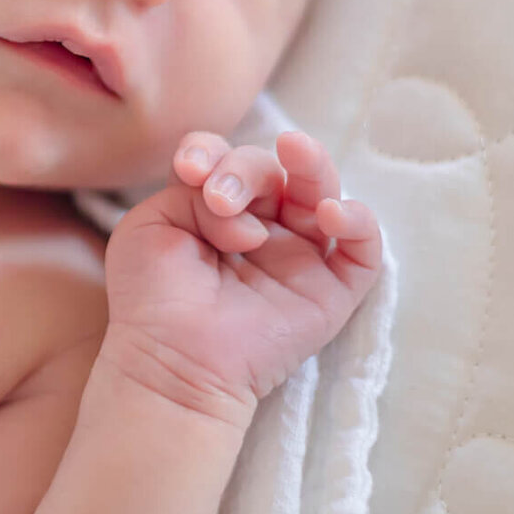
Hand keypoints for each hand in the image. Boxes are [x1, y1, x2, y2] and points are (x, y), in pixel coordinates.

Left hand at [99, 131, 380, 428]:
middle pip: (275, 171)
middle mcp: (261, 228)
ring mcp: (298, 257)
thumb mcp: (152, 224)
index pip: (228, 161)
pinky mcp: (331, 291)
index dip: (213, 151)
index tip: (189, 168)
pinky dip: (358, 219)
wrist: (170, 362)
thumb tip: (245, 211)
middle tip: (220, 197)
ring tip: (294, 152)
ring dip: (312, 166)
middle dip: (248, 168)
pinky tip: (328, 212)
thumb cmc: (150, 298)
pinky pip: (363, 248)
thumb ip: (194, 189)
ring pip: (322, 193)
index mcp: (217, 211)